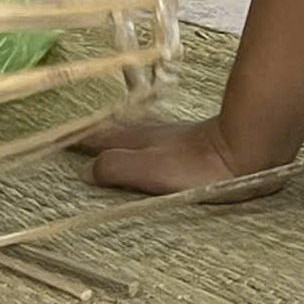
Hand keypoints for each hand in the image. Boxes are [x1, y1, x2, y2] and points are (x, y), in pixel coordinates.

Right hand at [78, 116, 287, 202]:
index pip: (99, 138)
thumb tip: (85, 172)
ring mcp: (174, 136)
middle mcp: (151, 134)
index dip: (79, 140)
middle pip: (116, 131)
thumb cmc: (197, 166)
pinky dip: (145, 139)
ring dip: (120, 135)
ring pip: (138, 132)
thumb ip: (117, 168)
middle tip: (77, 139)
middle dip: (96, 134)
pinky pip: (159, 137)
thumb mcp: (150, 171)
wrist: (247, 152)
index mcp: (137, 141)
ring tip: (107, 140)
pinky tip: (155, 145)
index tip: (56, 141)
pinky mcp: (196, 143)